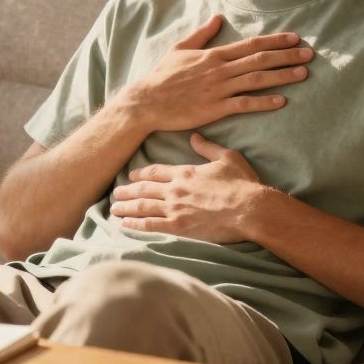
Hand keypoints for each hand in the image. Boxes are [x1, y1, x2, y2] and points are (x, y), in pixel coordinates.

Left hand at [109, 132, 271, 243]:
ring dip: (126, 207)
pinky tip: (125, 225)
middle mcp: (175, 189)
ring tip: (114, 209)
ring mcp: (175, 208)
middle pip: (144, 189)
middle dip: (127, 190)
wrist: (250, 209)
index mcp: (185, 172)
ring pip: (143, 206)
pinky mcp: (179, 227)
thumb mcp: (227, 157)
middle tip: (115, 193)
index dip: (141, 174)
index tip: (131, 175)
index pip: (156, 172)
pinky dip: (136, 224)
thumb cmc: (242, 183)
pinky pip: (151, 225)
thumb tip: (194, 136)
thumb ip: (208, 147)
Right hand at [113, 13, 312, 133]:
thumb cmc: (162, 76)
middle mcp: (220, 69)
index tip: (295, 38)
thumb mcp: (180, 48)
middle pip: (260, 59)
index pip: (250, 44)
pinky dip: (264, 102)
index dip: (275, 41)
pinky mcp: (215, 108)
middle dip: (287, 56)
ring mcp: (218, 89)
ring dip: (282, 76)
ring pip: (257, 79)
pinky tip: (281, 101)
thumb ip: (201, 34)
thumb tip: (217, 18)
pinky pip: (244, 104)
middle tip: (310, 54)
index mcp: (214, 54)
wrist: (147, 101)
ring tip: (303, 74)